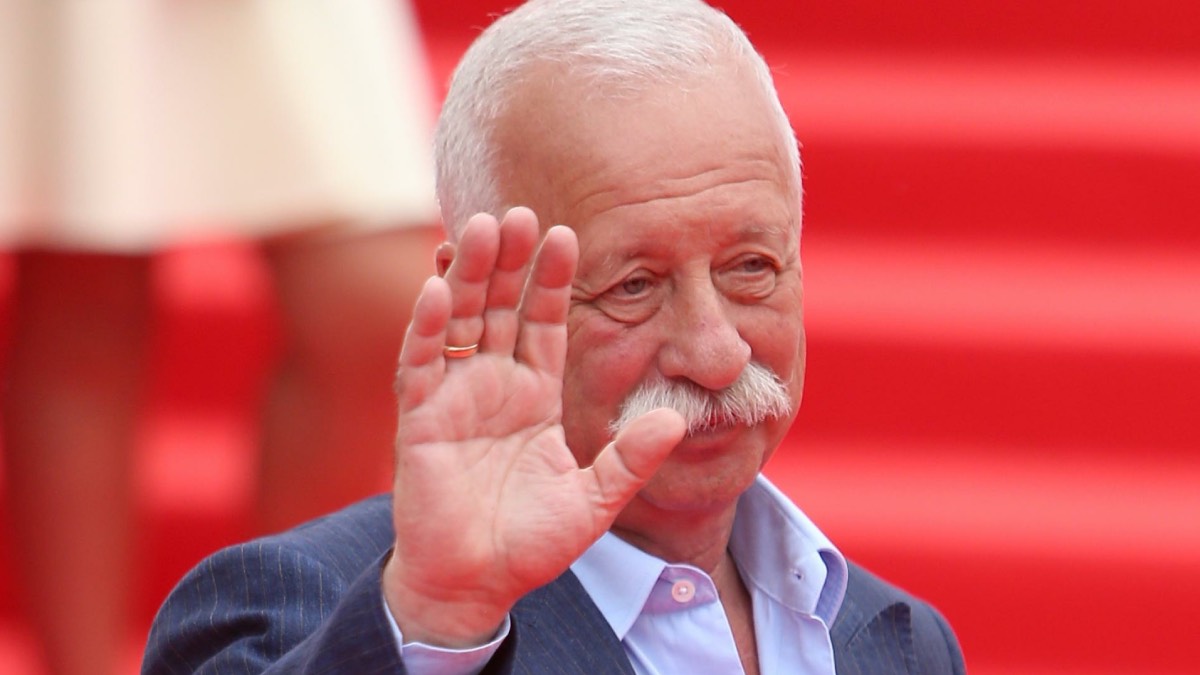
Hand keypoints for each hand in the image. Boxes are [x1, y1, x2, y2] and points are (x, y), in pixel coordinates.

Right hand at [383, 207, 685, 646]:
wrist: (476, 584)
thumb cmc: (531, 543)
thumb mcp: (594, 498)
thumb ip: (632, 458)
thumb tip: (678, 419)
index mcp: (535, 396)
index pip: (544, 323)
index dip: (551, 281)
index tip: (565, 234)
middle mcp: (493, 386)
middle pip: (498, 308)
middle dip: (508, 262)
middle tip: (519, 211)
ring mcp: (453, 398)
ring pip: (457, 321)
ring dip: (465, 276)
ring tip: (478, 228)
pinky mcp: (419, 420)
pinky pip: (420, 364)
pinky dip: (425, 326)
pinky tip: (434, 287)